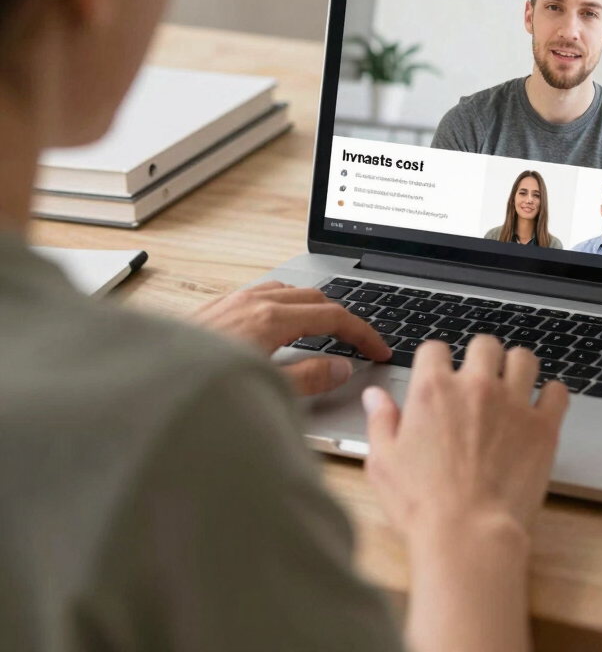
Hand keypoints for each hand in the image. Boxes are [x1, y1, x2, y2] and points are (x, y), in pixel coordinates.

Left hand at [189, 281, 391, 395]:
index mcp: (271, 318)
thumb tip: (340, 367)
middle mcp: (253, 302)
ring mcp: (233, 302)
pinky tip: (283, 324)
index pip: (334, 317)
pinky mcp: (216, 308)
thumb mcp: (264, 389)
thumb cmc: (197, 390)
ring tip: (330, 330)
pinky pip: (265, 294)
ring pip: (290, 291)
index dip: (363, 334)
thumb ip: (308, 377)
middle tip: (363, 343)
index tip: (380, 350)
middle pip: (316, 298)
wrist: (142, 386)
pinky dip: (289, 304)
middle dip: (346, 318)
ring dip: (317, 307)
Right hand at [363, 336, 568, 539]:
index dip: (436, 360)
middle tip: (480, 378)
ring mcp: (513, 403)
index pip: (436, 348)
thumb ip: (380, 421)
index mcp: (433, 390)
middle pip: (485, 344)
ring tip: (513, 386)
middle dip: (481, 357)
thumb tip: (376, 396)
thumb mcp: (383, 462)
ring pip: (524, 358)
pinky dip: (552, 395)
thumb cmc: (423, 506)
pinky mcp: (543, 427)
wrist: (468, 536)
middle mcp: (475, 387)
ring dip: (517, 368)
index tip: (441, 374)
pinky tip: (543, 406)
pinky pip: (558, 391)